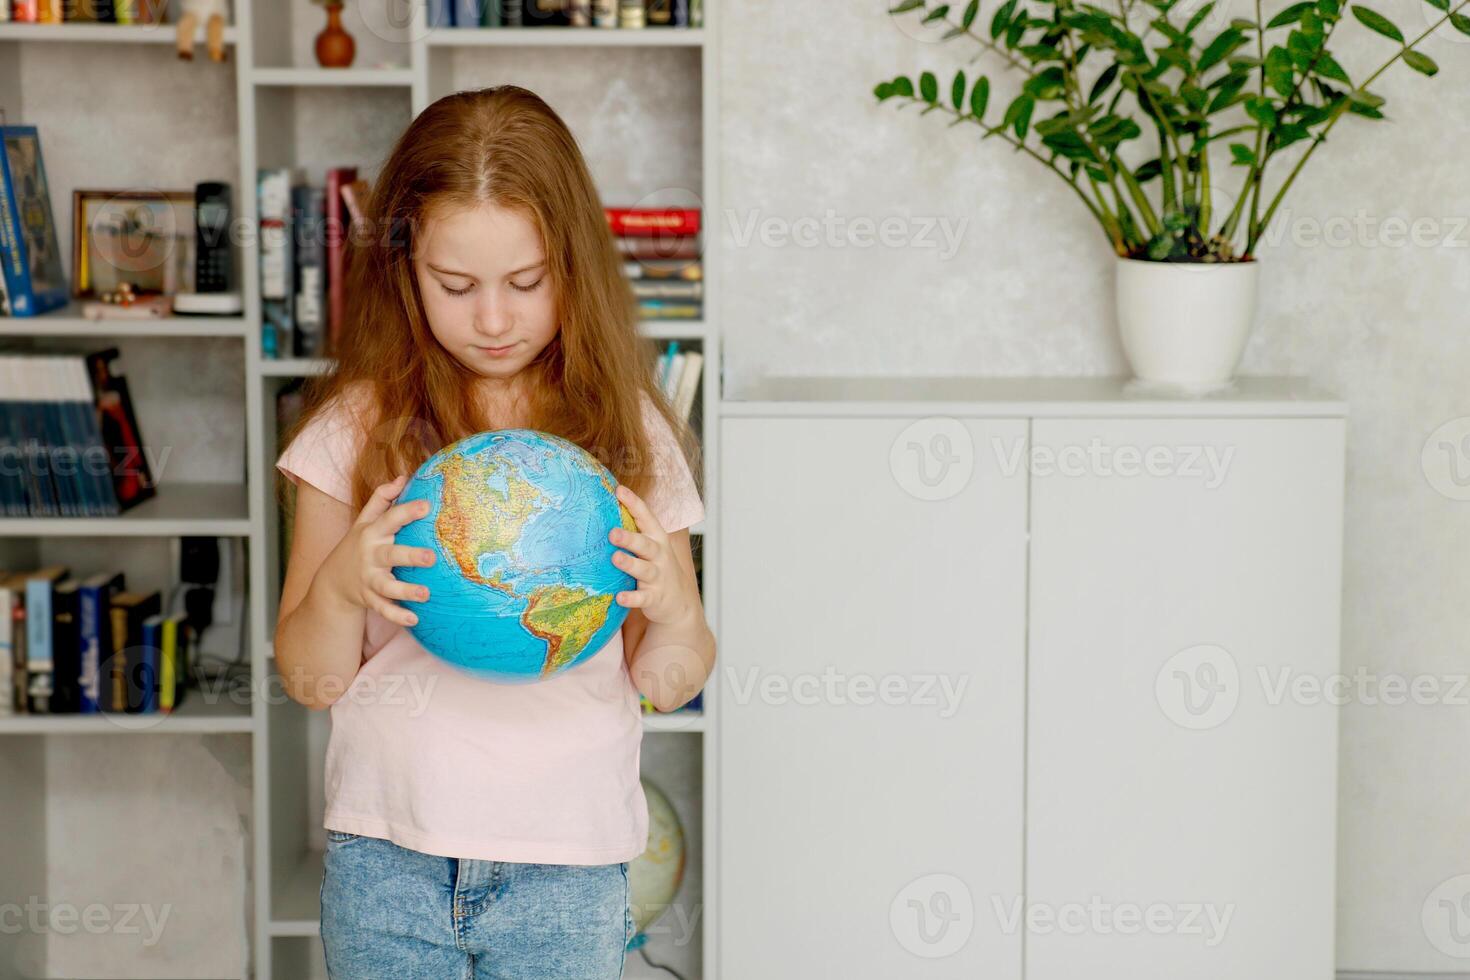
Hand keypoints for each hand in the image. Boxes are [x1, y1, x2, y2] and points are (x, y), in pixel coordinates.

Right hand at [318, 474, 436, 627]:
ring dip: (406, 590)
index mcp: (372, 533)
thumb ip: (382, 499)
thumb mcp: (364, 521)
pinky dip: (397, 615)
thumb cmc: (357, 546)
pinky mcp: (369, 599)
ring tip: (426, 593)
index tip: (427, 505)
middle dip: (410, 556)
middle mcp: (370, 556)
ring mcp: (369, 579)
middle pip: (390, 554)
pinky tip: (414, 619)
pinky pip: (383, 609)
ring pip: (387, 586)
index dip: (407, 511)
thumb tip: (403, 477)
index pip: (390, 519)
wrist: (331, 582)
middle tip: (431, 556)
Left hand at [609, 484, 696, 625]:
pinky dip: (631, 598)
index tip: (619, 491)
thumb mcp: (651, 547)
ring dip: (630, 564)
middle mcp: (659, 555)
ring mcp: (658, 577)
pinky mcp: (655, 598)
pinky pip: (642, 598)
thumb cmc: (658, 568)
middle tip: (612, 533)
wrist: (680, 603)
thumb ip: (634, 531)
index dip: (634, 504)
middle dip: (629, 538)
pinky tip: (619, 597)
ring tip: (615, 558)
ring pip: (644, 569)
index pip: (646, 518)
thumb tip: (603, 509)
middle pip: (645, 544)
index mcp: (657, 538)